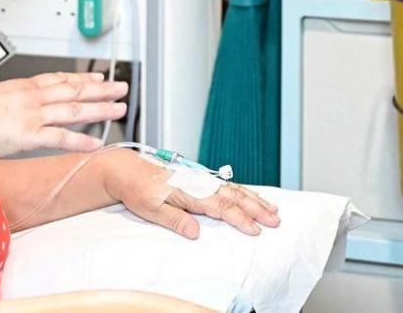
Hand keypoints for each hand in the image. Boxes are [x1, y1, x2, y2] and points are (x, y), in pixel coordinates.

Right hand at [0, 71, 127, 163]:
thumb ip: (1, 104)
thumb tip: (2, 110)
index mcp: (22, 88)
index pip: (58, 80)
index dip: (81, 79)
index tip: (97, 77)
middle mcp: (32, 98)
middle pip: (73, 90)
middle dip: (100, 89)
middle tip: (121, 87)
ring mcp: (32, 115)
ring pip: (74, 110)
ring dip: (99, 109)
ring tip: (119, 109)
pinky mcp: (29, 135)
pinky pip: (60, 138)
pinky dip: (80, 140)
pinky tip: (96, 143)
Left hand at [103, 151, 280, 239]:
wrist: (127, 170)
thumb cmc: (137, 189)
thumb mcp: (150, 209)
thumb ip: (175, 220)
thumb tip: (195, 232)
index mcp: (188, 190)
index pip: (220, 207)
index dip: (240, 218)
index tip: (255, 229)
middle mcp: (198, 183)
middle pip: (234, 196)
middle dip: (256, 208)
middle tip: (275, 219)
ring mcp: (200, 179)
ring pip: (234, 189)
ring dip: (254, 199)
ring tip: (272, 208)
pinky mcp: (199, 179)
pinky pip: (226, 184)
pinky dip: (243, 191)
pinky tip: (252, 197)